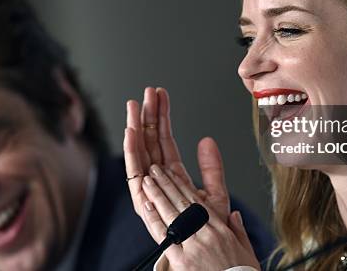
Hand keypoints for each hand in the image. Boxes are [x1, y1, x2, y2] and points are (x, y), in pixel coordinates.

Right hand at [124, 87, 229, 221]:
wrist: (208, 256)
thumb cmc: (210, 231)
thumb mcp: (215, 195)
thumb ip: (212, 168)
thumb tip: (207, 140)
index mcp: (174, 174)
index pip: (165, 139)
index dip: (162, 116)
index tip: (160, 95)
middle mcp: (158, 179)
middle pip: (150, 141)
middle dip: (147, 115)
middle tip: (146, 92)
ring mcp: (149, 189)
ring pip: (140, 152)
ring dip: (137, 128)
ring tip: (135, 105)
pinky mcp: (143, 202)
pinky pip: (135, 173)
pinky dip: (132, 153)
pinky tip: (131, 133)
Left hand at [141, 165, 260, 269]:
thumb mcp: (247, 252)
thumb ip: (239, 231)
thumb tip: (234, 214)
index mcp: (221, 230)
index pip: (198, 202)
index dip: (183, 186)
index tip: (173, 174)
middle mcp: (207, 234)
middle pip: (183, 203)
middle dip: (167, 184)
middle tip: (155, 170)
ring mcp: (194, 246)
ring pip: (172, 215)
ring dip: (158, 195)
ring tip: (148, 181)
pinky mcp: (183, 261)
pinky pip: (165, 237)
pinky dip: (155, 220)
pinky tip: (147, 207)